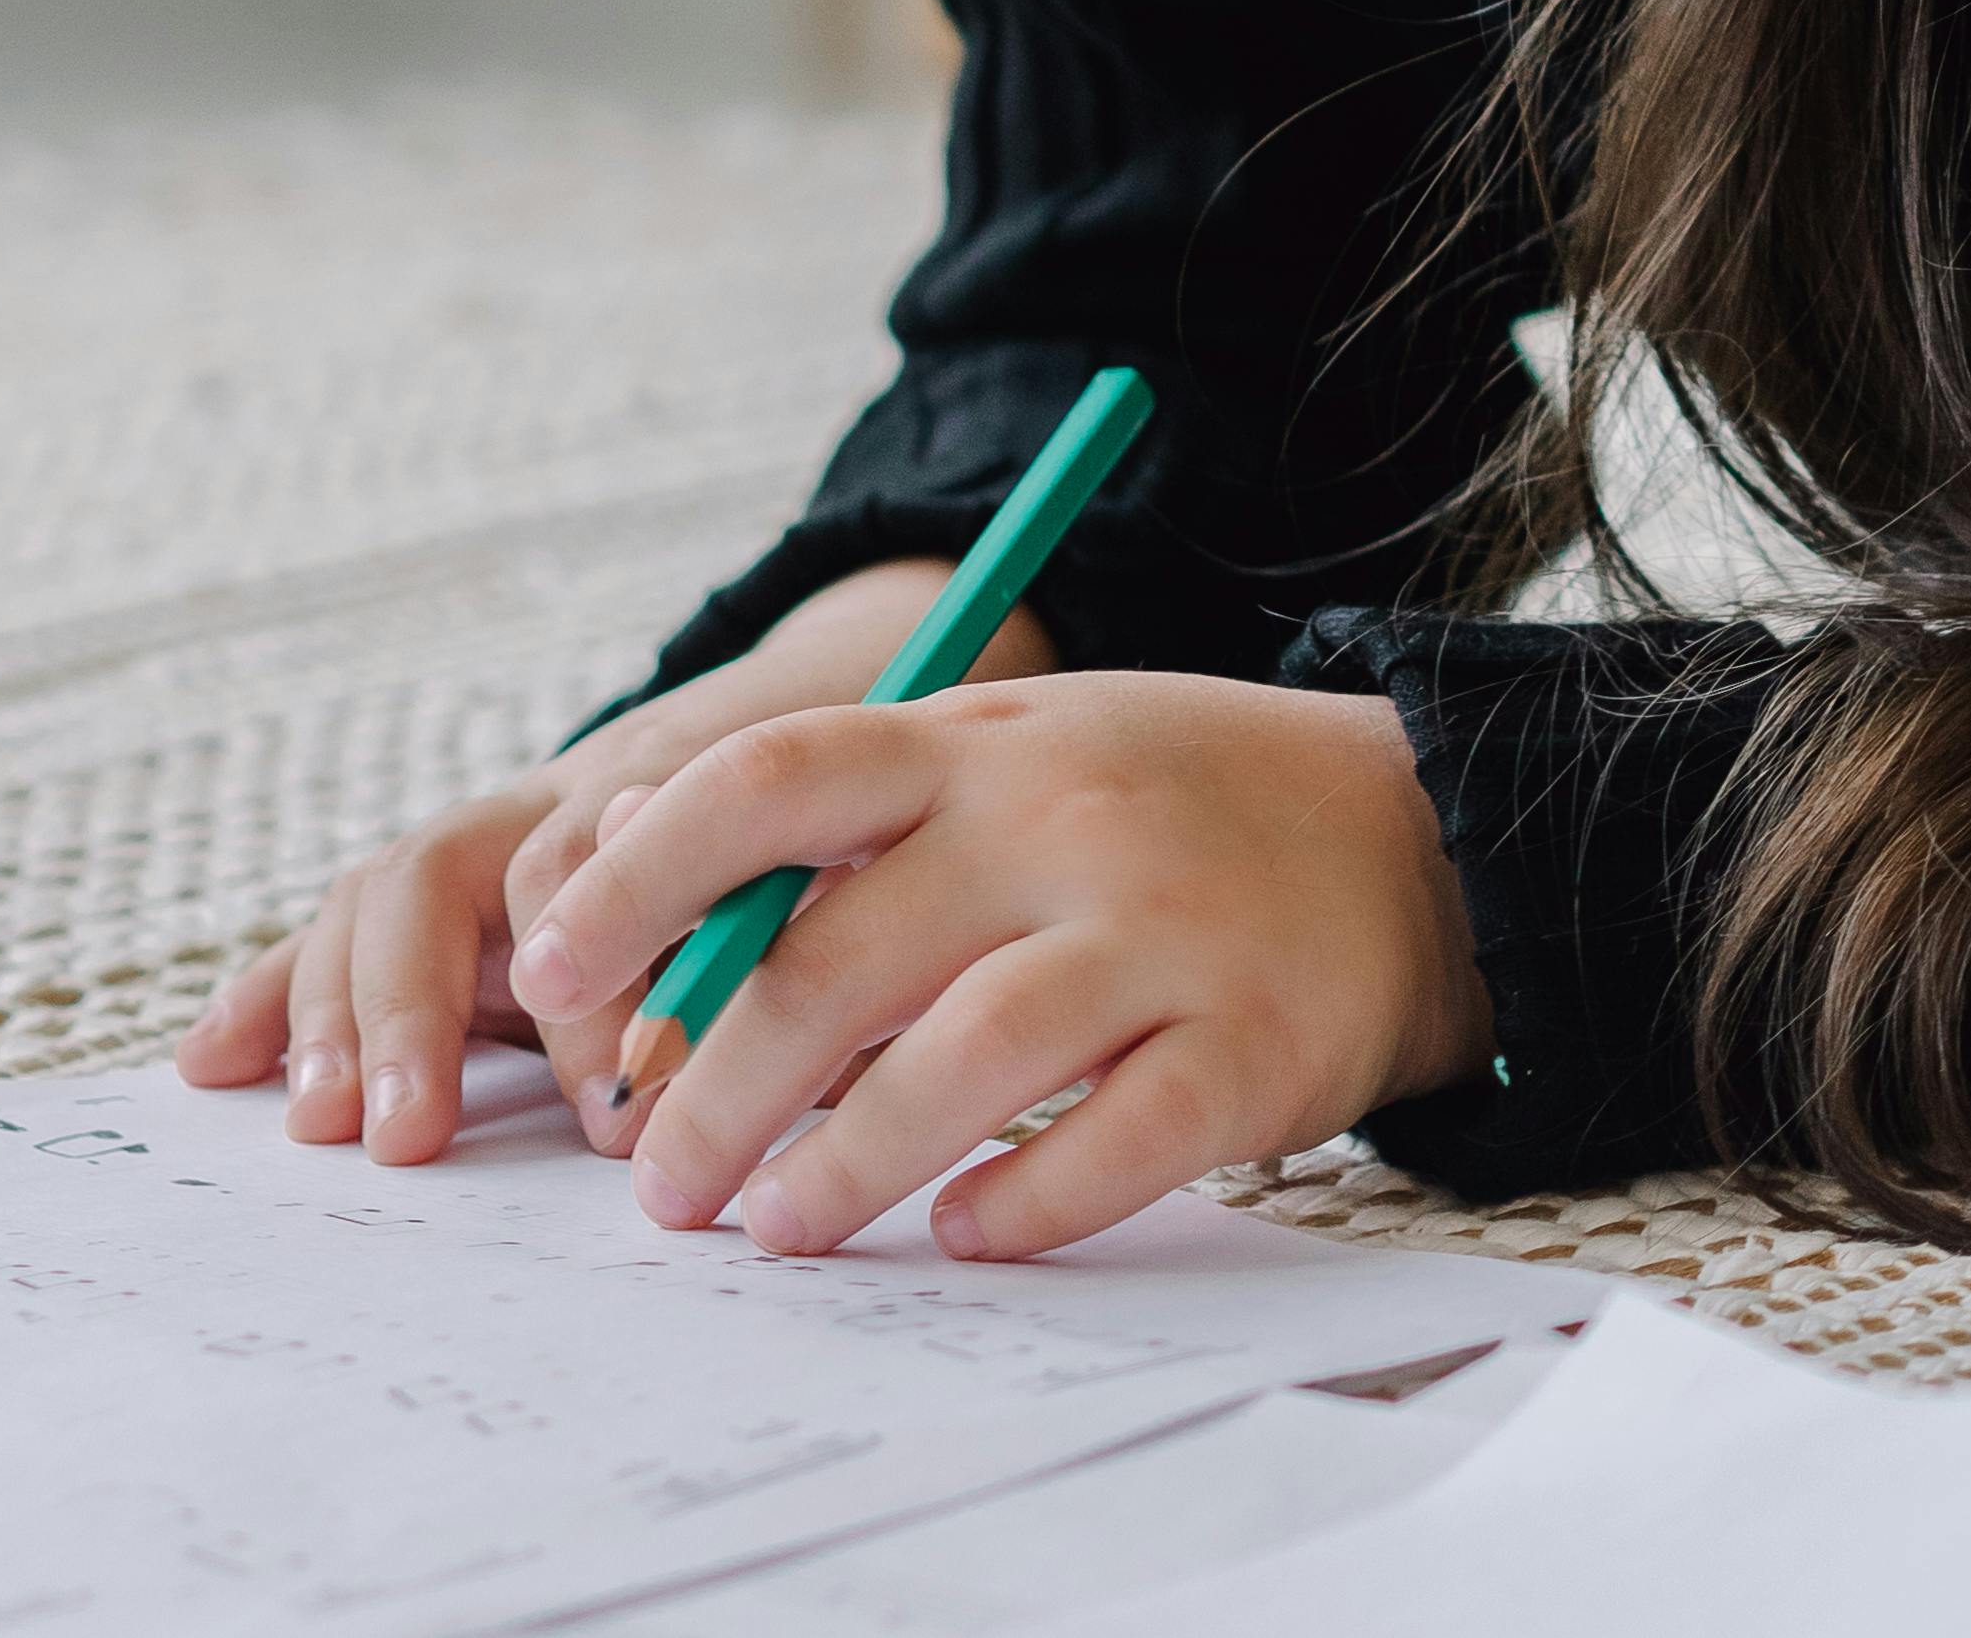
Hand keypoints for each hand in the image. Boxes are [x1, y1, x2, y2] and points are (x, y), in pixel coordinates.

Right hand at [172, 562, 998, 1162]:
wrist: (842, 725)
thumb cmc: (864, 832)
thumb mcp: (865, 871)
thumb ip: (803, 939)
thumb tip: (731, 1055)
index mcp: (675, 783)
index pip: (593, 852)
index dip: (588, 973)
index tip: (613, 1095)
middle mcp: (566, 798)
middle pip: (451, 864)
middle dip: (418, 1003)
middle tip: (416, 1132)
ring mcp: (504, 835)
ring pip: (391, 887)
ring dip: (343, 1008)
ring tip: (322, 1122)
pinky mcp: (458, 895)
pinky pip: (354, 929)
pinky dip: (282, 993)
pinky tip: (210, 1061)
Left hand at [505, 668, 1491, 1261]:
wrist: (1419, 832)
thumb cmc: (1172, 801)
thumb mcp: (1013, 750)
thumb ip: (851, 809)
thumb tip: (643, 870)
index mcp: (981, 736)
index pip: (769, 780)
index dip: (640, 876)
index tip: (551, 976)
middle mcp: (1057, 818)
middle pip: (837, 956)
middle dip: (715, 1087)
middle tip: (660, 1180)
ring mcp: (1158, 929)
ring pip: (956, 1064)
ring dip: (839, 1167)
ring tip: (778, 1227)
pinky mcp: (1246, 1043)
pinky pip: (1103, 1148)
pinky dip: (1012, 1207)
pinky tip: (959, 1235)